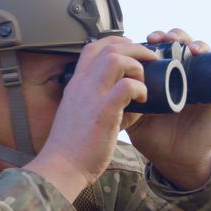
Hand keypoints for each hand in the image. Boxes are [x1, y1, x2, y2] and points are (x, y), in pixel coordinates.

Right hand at [24, 36, 158, 200]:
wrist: (61, 167)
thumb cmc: (73, 147)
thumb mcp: (82, 115)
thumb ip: (102, 103)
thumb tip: (131, 102)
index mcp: (76, 84)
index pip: (93, 47)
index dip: (116, 43)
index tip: (131, 53)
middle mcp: (82, 85)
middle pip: (108, 47)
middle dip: (133, 48)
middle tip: (149, 59)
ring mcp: (91, 96)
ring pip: (116, 59)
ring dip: (136, 64)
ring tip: (144, 80)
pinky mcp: (103, 112)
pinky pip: (126, 86)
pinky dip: (140, 88)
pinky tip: (144, 100)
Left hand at [125, 28, 210, 189]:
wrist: (175, 160)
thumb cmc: (154, 137)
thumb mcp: (131, 117)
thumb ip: (117, 103)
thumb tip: (98, 86)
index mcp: (162, 77)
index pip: (161, 49)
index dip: (154, 40)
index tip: (144, 39)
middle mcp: (183, 75)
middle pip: (182, 45)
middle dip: (172, 36)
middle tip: (161, 39)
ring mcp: (201, 83)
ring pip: (203, 53)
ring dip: (195, 42)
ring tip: (185, 46)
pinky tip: (205, 56)